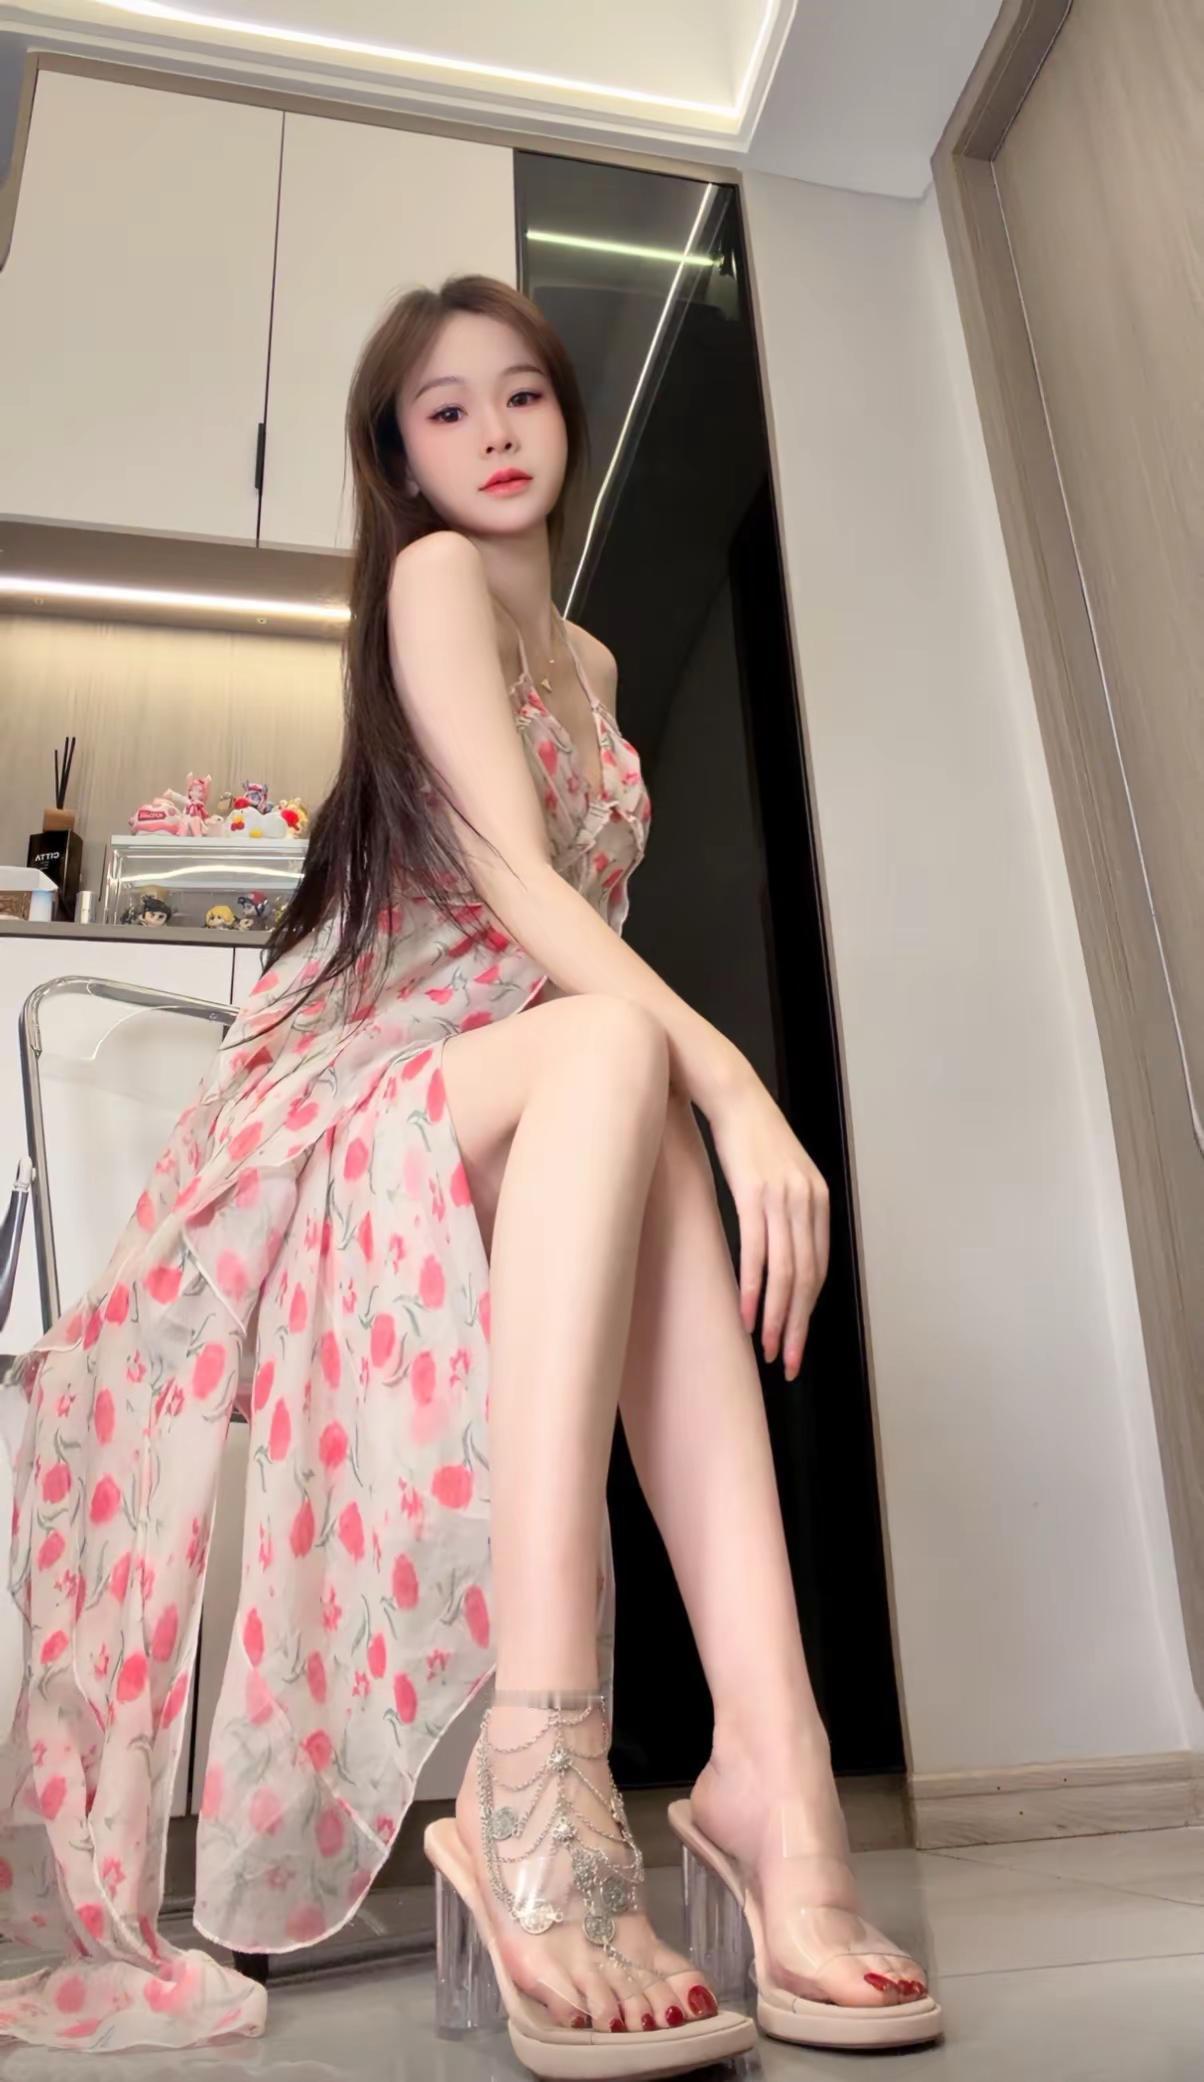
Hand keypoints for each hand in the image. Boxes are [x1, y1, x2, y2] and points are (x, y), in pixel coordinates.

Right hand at [708, 1078, 829, 1381]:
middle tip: (788, 1361)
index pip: (819, 1268)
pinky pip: (757, 1254)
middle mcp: (806, 1202)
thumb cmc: (751, 1135)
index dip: (808, 1310)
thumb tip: (784, 1249)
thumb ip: (790, 1209)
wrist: (732, 1094)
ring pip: (785, 1273)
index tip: (797, 1340)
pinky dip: (753, 1290)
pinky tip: (747, 1315)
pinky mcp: (753, 1196)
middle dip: (798, 1326)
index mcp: (818, 1200)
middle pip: (808, 1279)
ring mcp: (782, 1199)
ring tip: (768, 1349)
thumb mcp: (783, 1172)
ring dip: (776, 1318)